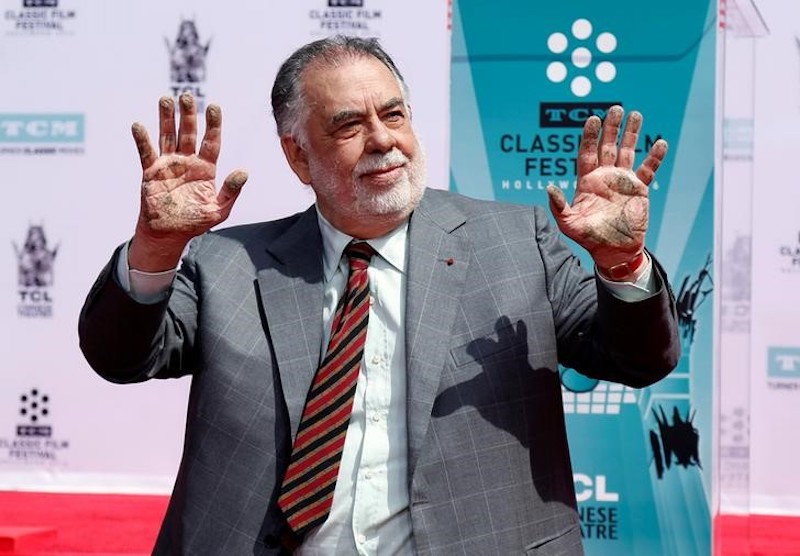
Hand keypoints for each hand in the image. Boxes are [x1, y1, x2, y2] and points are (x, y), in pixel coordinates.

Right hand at [129, 92, 247, 270]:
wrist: (169, 234)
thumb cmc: (195, 223)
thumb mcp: (219, 210)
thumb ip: (231, 191)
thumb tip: (244, 172)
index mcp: (206, 168)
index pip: (211, 141)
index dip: (213, 124)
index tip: (214, 107)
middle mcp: (187, 162)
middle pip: (188, 133)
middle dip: (188, 114)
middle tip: (187, 96)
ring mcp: (168, 164)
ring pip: (168, 136)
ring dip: (166, 118)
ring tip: (166, 99)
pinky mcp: (151, 172)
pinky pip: (146, 152)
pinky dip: (142, 139)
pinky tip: (139, 125)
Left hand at [546, 105, 665, 276]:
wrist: (613, 251)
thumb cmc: (588, 238)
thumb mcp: (568, 224)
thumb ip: (558, 206)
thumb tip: (549, 187)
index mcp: (587, 181)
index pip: (587, 152)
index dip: (589, 136)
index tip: (592, 119)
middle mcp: (605, 177)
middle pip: (607, 146)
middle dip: (611, 128)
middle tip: (615, 108)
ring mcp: (622, 181)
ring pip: (627, 152)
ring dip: (631, 134)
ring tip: (636, 114)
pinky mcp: (639, 189)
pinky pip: (648, 169)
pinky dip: (654, 157)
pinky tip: (660, 142)